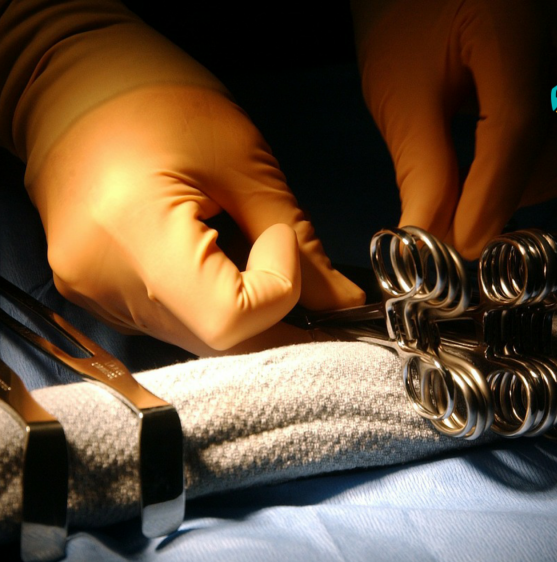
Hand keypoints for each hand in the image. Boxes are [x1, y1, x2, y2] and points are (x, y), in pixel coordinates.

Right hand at [2, 0, 364, 353]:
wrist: (79, 88)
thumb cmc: (163, 103)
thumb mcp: (244, 162)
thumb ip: (298, 241)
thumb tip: (341, 301)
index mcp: (134, 233)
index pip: (229, 319)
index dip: (277, 289)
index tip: (279, 240)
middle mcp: (101, 282)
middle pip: (215, 343)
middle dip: (272, 316)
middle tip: (296, 274)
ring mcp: (94, 295)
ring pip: (196, 340)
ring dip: (241, 312)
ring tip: (245, 254)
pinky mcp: (96, 295)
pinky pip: (171, 324)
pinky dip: (208, 306)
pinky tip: (212, 262)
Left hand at [352, 0, 556, 258]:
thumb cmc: (401, 18)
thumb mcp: (399, 91)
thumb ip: (420, 165)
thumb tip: (431, 235)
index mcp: (512, 23)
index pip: (519, 125)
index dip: (491, 196)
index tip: (462, 244)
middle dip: (510, 195)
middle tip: (458, 216)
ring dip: (527, 183)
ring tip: (473, 185)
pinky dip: (541, 162)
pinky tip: (498, 160)